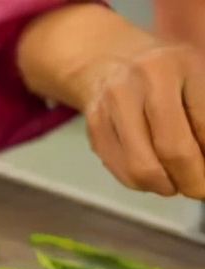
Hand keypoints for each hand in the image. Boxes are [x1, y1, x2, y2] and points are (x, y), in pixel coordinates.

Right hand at [77, 41, 204, 197]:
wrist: (107, 60)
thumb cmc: (164, 75)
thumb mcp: (195, 79)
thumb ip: (203, 118)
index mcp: (183, 66)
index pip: (204, 126)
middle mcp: (146, 81)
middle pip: (172, 148)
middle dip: (191, 180)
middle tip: (199, 189)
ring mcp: (114, 104)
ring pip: (141, 167)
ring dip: (165, 186)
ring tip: (175, 184)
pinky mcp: (95, 128)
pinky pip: (120, 169)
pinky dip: (141, 183)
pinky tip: (153, 176)